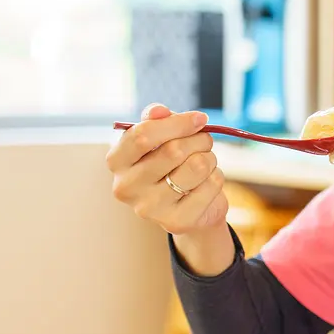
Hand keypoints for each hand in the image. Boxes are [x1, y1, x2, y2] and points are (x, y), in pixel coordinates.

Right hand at [106, 103, 227, 235]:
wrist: (187, 205)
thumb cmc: (170, 162)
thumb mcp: (160, 136)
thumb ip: (157, 119)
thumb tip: (159, 111)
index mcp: (116, 161)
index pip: (142, 135)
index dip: (177, 123)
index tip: (199, 119)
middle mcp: (126, 187)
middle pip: (174, 150)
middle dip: (199, 139)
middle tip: (204, 141)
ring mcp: (149, 208)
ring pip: (198, 166)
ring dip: (210, 157)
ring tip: (204, 163)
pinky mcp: (176, 222)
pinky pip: (211, 185)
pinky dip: (216, 177)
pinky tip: (205, 183)